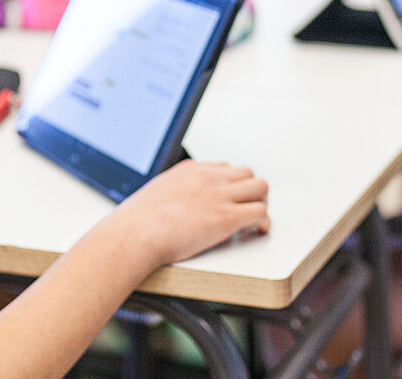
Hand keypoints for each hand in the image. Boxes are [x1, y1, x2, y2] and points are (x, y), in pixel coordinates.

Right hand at [107, 160, 269, 268]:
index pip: (223, 168)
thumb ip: (172, 194)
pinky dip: (265, 222)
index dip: (230, 185)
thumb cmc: (139, 221)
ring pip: (260, 187)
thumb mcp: (155, 193)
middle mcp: (209, 178)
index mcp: (191, 170)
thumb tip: (172, 206)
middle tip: (248, 207)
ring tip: (256, 218)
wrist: (136, 234)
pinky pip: (261, 212)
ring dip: (261, 202)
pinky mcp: (227, 217)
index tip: (229, 197)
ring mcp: (219, 196)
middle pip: (247, 173)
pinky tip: (259, 230)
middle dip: (250, 190)